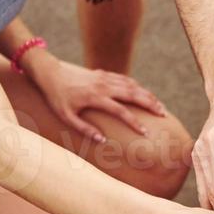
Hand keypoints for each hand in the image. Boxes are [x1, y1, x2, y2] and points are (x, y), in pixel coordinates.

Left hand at [31, 54, 167, 142]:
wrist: (51, 72)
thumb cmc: (56, 97)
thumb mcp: (66, 116)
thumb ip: (84, 129)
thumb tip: (102, 140)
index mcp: (95, 97)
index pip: (120, 111)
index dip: (134, 122)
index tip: (144, 132)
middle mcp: (104, 86)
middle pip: (133, 95)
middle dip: (150, 104)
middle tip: (163, 115)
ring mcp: (105, 77)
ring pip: (132, 85)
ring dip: (148, 95)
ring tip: (160, 106)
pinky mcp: (104, 73)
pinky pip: (126, 79)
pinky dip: (138, 87)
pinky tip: (146, 94)